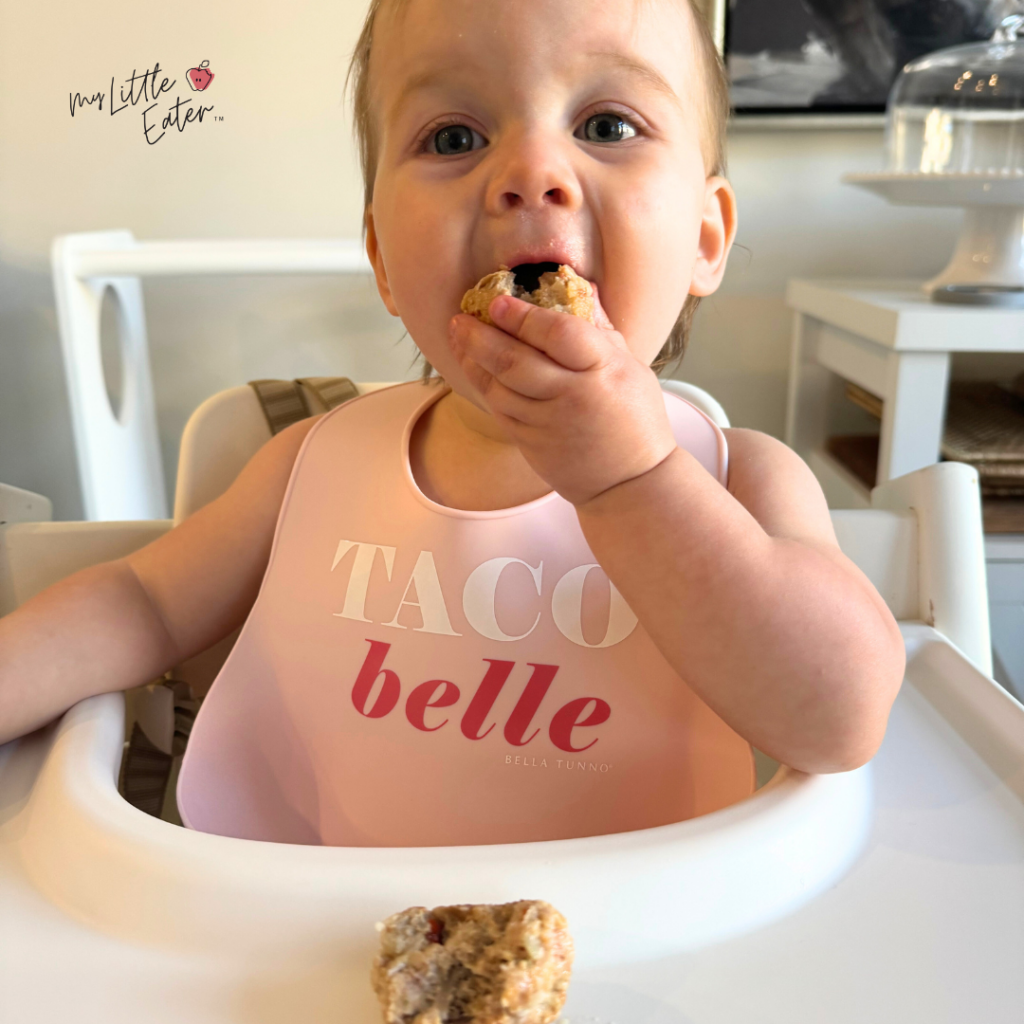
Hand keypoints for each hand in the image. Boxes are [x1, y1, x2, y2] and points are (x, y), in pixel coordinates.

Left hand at [447, 291, 676, 505]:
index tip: (498, 301)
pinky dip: (483, 385)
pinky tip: (473, 367)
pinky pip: (499, 410)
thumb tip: (577, 287)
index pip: (558, 333)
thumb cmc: (635, 420)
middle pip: (516, 361)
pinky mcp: (532, 444)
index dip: (523, 316)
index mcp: (603, 369)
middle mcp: (573, 395)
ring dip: (473, 360)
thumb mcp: (631, 368)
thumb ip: (601, 331)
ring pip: (500, 387)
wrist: (629, 483)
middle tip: (460, 317)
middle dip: (481, 336)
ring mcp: (548, 423)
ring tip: (458, 337)